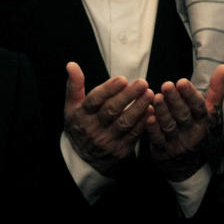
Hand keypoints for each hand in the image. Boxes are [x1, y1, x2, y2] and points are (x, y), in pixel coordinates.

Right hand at [63, 62, 152, 176]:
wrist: (84, 160)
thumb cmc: (81, 125)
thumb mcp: (72, 107)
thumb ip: (74, 85)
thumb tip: (71, 64)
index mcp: (81, 115)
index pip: (94, 101)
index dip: (108, 89)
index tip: (123, 79)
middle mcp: (93, 129)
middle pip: (111, 110)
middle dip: (128, 96)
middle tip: (143, 82)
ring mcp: (107, 141)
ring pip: (125, 123)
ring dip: (139, 107)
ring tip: (150, 93)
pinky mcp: (120, 150)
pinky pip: (134, 135)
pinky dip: (144, 122)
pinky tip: (152, 110)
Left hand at [144, 64, 223, 180]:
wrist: (187, 163)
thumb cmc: (197, 127)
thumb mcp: (209, 111)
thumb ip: (215, 89)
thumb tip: (223, 67)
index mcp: (204, 121)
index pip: (198, 107)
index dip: (190, 95)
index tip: (181, 81)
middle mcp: (192, 132)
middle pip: (183, 115)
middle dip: (174, 99)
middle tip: (166, 85)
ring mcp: (177, 142)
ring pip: (169, 126)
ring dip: (162, 111)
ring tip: (156, 97)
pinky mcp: (163, 151)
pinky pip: (157, 139)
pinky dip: (153, 128)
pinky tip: (148, 116)